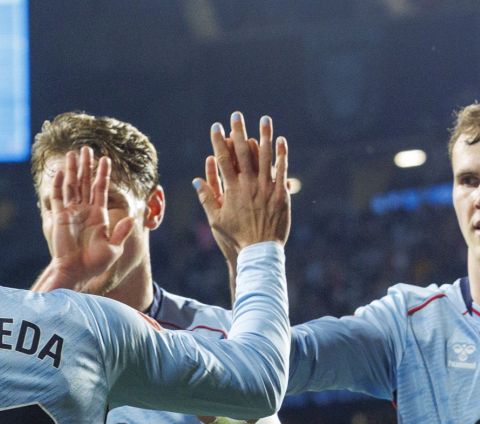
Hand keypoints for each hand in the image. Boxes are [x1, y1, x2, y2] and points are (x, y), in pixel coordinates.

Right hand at [36, 147, 134, 291]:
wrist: (76, 272)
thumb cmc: (95, 264)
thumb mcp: (113, 249)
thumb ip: (121, 233)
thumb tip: (133, 219)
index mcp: (98, 216)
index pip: (101, 189)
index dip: (103, 174)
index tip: (105, 159)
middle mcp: (85, 211)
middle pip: (85, 182)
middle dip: (86, 165)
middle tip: (87, 148)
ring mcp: (71, 213)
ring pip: (72, 185)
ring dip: (73, 170)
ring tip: (73, 153)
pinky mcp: (59, 218)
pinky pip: (58, 197)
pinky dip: (59, 184)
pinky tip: (61, 172)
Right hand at [194, 112, 289, 259]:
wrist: (259, 253)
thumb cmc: (235, 239)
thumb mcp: (216, 221)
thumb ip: (207, 198)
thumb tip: (197, 179)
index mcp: (232, 190)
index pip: (223, 159)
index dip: (219, 141)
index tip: (216, 126)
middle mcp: (249, 185)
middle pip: (243, 152)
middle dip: (238, 131)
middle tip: (236, 114)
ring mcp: (266, 188)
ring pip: (265, 156)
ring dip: (264, 135)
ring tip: (264, 119)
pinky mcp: (281, 194)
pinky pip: (282, 170)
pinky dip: (281, 154)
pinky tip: (281, 140)